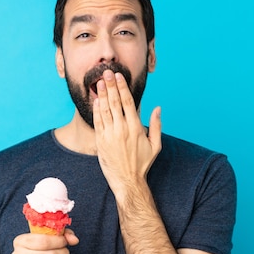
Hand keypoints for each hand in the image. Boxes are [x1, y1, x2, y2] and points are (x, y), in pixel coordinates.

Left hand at [93, 69, 161, 195]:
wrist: (127, 181)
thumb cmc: (142, 163)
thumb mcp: (155, 145)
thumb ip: (156, 125)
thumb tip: (158, 108)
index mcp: (135, 127)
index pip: (128, 102)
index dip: (122, 87)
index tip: (119, 76)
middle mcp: (122, 129)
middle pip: (114, 102)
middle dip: (110, 86)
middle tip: (106, 72)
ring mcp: (110, 135)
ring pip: (104, 110)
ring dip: (101, 95)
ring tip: (99, 82)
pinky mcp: (101, 141)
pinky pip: (98, 122)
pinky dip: (96, 110)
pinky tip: (96, 100)